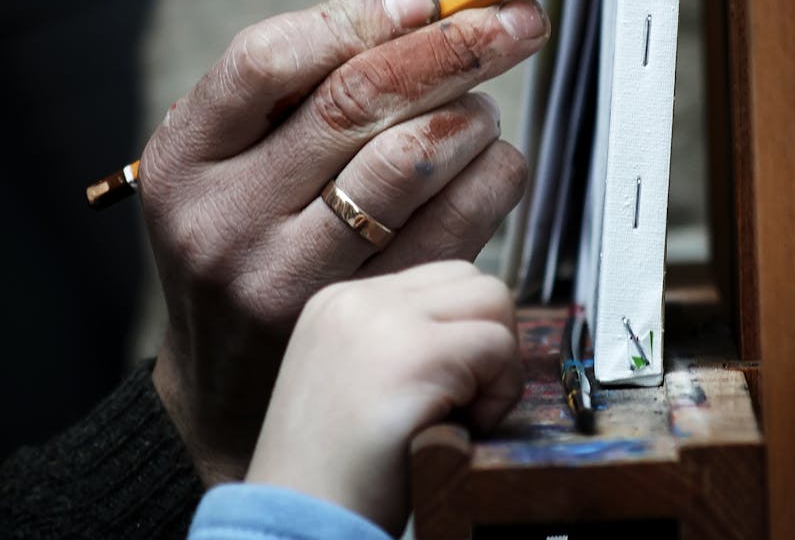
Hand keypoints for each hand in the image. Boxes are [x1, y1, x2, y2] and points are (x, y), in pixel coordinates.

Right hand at [140, 0, 546, 482]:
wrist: (226, 387)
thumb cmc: (243, 240)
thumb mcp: (226, 161)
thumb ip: (296, 91)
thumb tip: (419, 10)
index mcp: (184, 159)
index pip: (266, 60)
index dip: (357, 17)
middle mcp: (226, 219)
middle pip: (355, 103)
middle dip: (453, 47)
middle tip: (515, 23)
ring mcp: (288, 279)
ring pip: (410, 162)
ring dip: (474, 115)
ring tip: (486, 107)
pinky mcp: (358, 321)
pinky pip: (452, 229)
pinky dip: (493, 180)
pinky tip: (493, 165)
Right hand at [245, 261, 522, 534]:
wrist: (295, 524)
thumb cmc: (332, 476)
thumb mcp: (354, 381)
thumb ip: (401, 342)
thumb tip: (476, 331)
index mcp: (338, 302)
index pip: (439, 279)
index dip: (463, 333)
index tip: (445, 390)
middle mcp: (356, 297)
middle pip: (473, 279)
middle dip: (488, 340)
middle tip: (462, 404)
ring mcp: (383, 319)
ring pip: (493, 300)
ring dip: (496, 363)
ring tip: (459, 415)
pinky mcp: (415, 353)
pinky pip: (498, 346)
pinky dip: (498, 395)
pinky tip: (458, 431)